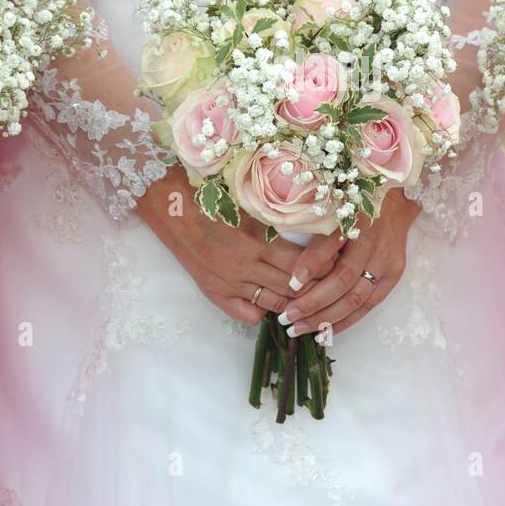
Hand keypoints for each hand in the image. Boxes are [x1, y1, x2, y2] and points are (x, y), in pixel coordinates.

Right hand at [137, 167, 335, 325]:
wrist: (167, 201)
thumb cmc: (209, 189)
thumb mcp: (249, 196)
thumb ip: (279, 209)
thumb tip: (316, 213)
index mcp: (257, 239)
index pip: (304, 264)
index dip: (324, 266)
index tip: (337, 260)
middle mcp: (245, 266)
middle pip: (294, 288)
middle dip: (316, 287)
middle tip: (331, 282)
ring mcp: (229, 282)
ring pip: (275, 304)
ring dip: (294, 302)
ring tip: (308, 294)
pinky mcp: (213, 292)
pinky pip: (248, 315)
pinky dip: (263, 311)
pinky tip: (270, 299)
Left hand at [277, 191, 421, 341]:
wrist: (394, 205)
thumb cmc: (352, 206)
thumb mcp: (330, 209)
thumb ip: (311, 231)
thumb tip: (284, 265)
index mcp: (353, 218)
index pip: (331, 244)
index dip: (311, 265)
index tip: (290, 284)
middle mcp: (372, 241)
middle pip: (343, 278)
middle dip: (313, 302)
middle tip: (287, 317)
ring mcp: (385, 261)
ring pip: (355, 298)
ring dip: (325, 318)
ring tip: (298, 329)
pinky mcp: (393, 275)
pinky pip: (368, 305)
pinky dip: (345, 321)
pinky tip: (323, 332)